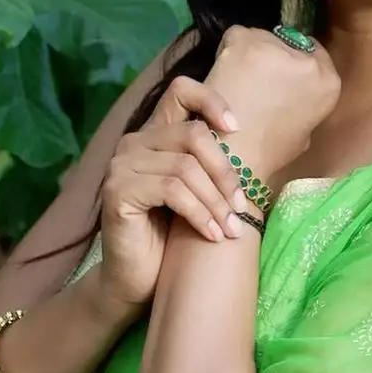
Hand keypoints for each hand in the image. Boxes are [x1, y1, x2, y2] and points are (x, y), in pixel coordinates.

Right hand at [99, 76, 249, 309]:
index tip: (237, 128)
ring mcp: (121, 166)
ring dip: (216, 201)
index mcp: (155, 135)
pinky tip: (213, 235)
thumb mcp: (199, 192)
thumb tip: (254, 142)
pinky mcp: (117, 192)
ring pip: (185, 166)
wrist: (137, 281)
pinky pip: (171, 190)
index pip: (181, 90)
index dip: (212, 100)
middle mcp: (134, 143)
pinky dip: (200, 213)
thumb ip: (211, 164)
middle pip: (192, 133)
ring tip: (231, 228)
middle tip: (241, 205)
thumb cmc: (172, 237)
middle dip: (225, 171)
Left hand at [203, 26, 340, 182]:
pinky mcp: (245, 42)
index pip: (315, 52)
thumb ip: (304, 104)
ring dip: (251, 53)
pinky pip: (237, 36)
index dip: (295, 61)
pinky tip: (224, 74)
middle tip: (255, 79)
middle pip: (289, 43)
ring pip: (262, 38)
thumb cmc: (268, 153)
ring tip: (237, 79)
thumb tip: (292, 93)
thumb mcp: (305, 133)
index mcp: (329, 83)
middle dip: (273, 57)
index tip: (279, 71)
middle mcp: (307, 61)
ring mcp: (275, 48)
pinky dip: (229, 50)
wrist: (233, 156)